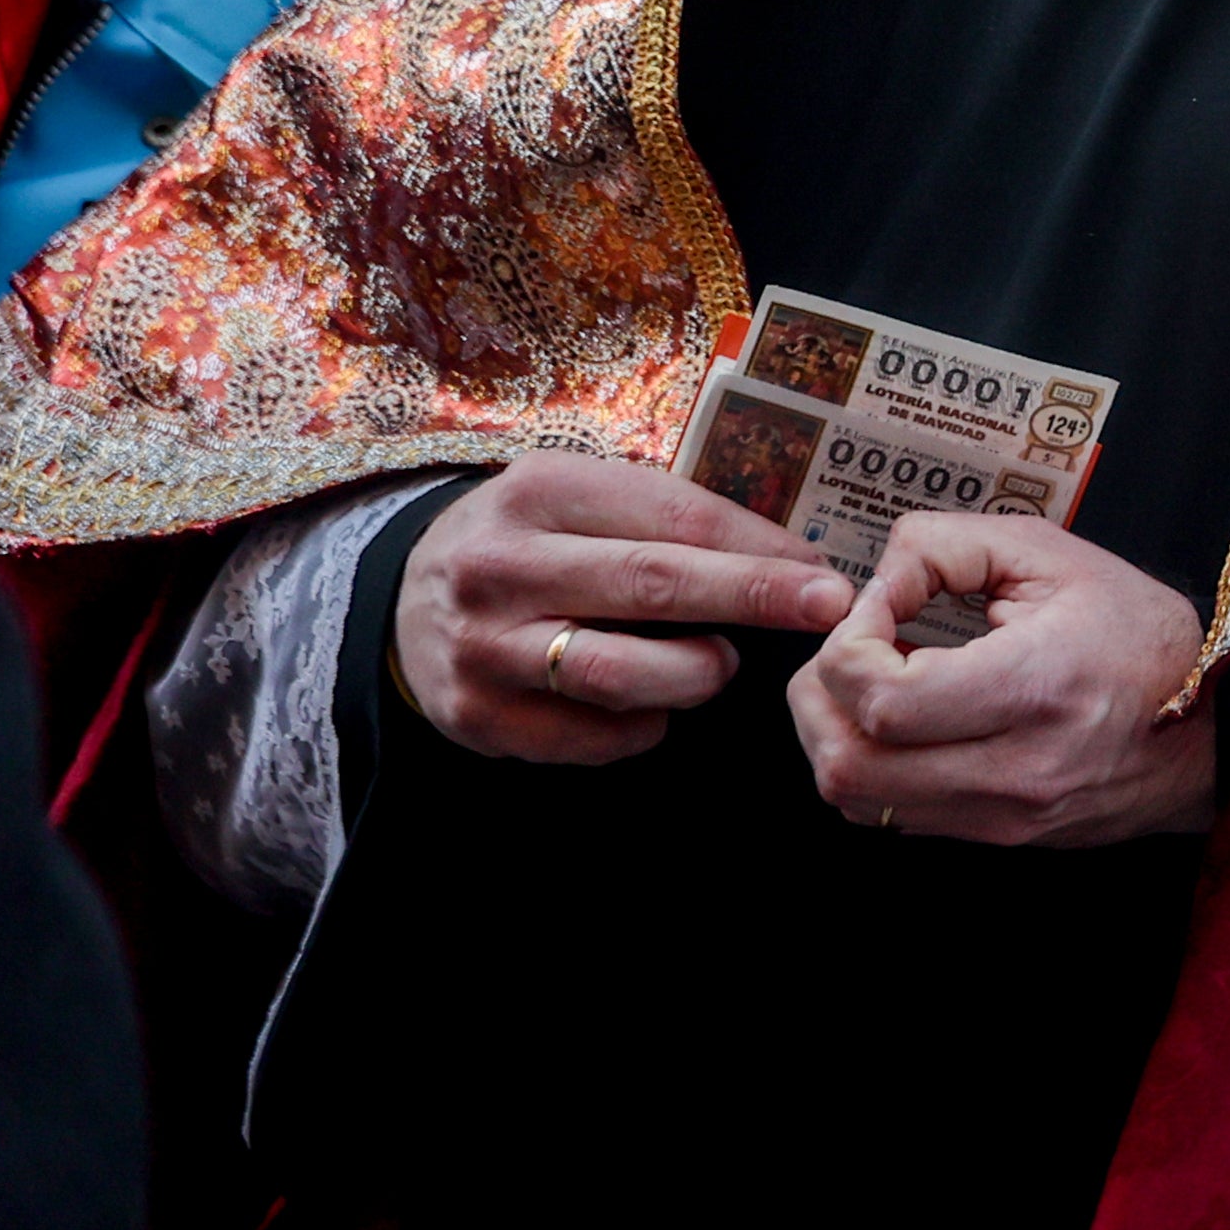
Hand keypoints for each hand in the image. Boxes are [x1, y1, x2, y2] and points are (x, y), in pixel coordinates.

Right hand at [390, 453, 855, 765]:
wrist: (404, 594)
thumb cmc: (534, 539)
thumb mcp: (585, 498)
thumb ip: (671, 521)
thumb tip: (792, 563)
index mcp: (540, 491)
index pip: (672, 520)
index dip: (758, 551)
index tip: (825, 575)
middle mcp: (501, 566)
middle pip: (651, 586)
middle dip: (751, 599)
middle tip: (824, 612)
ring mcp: (480, 646)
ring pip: (618, 673)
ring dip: (693, 675)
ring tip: (718, 666)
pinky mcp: (472, 717)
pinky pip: (585, 737)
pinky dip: (640, 728)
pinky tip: (653, 709)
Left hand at [788, 516, 1219, 847]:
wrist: (1212, 727)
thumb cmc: (1139, 631)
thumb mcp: (1054, 554)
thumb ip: (949, 545)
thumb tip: (870, 583)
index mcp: (1036, 688)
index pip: (883, 698)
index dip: (846, 646)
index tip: (874, 608)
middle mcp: (1013, 771)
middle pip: (848, 763)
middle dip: (818, 696)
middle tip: (851, 647)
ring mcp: (1000, 818)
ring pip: (853, 799)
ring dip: (834, 734)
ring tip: (870, 682)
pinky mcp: (993, 838)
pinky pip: (887, 814)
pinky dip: (871, 763)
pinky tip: (903, 720)